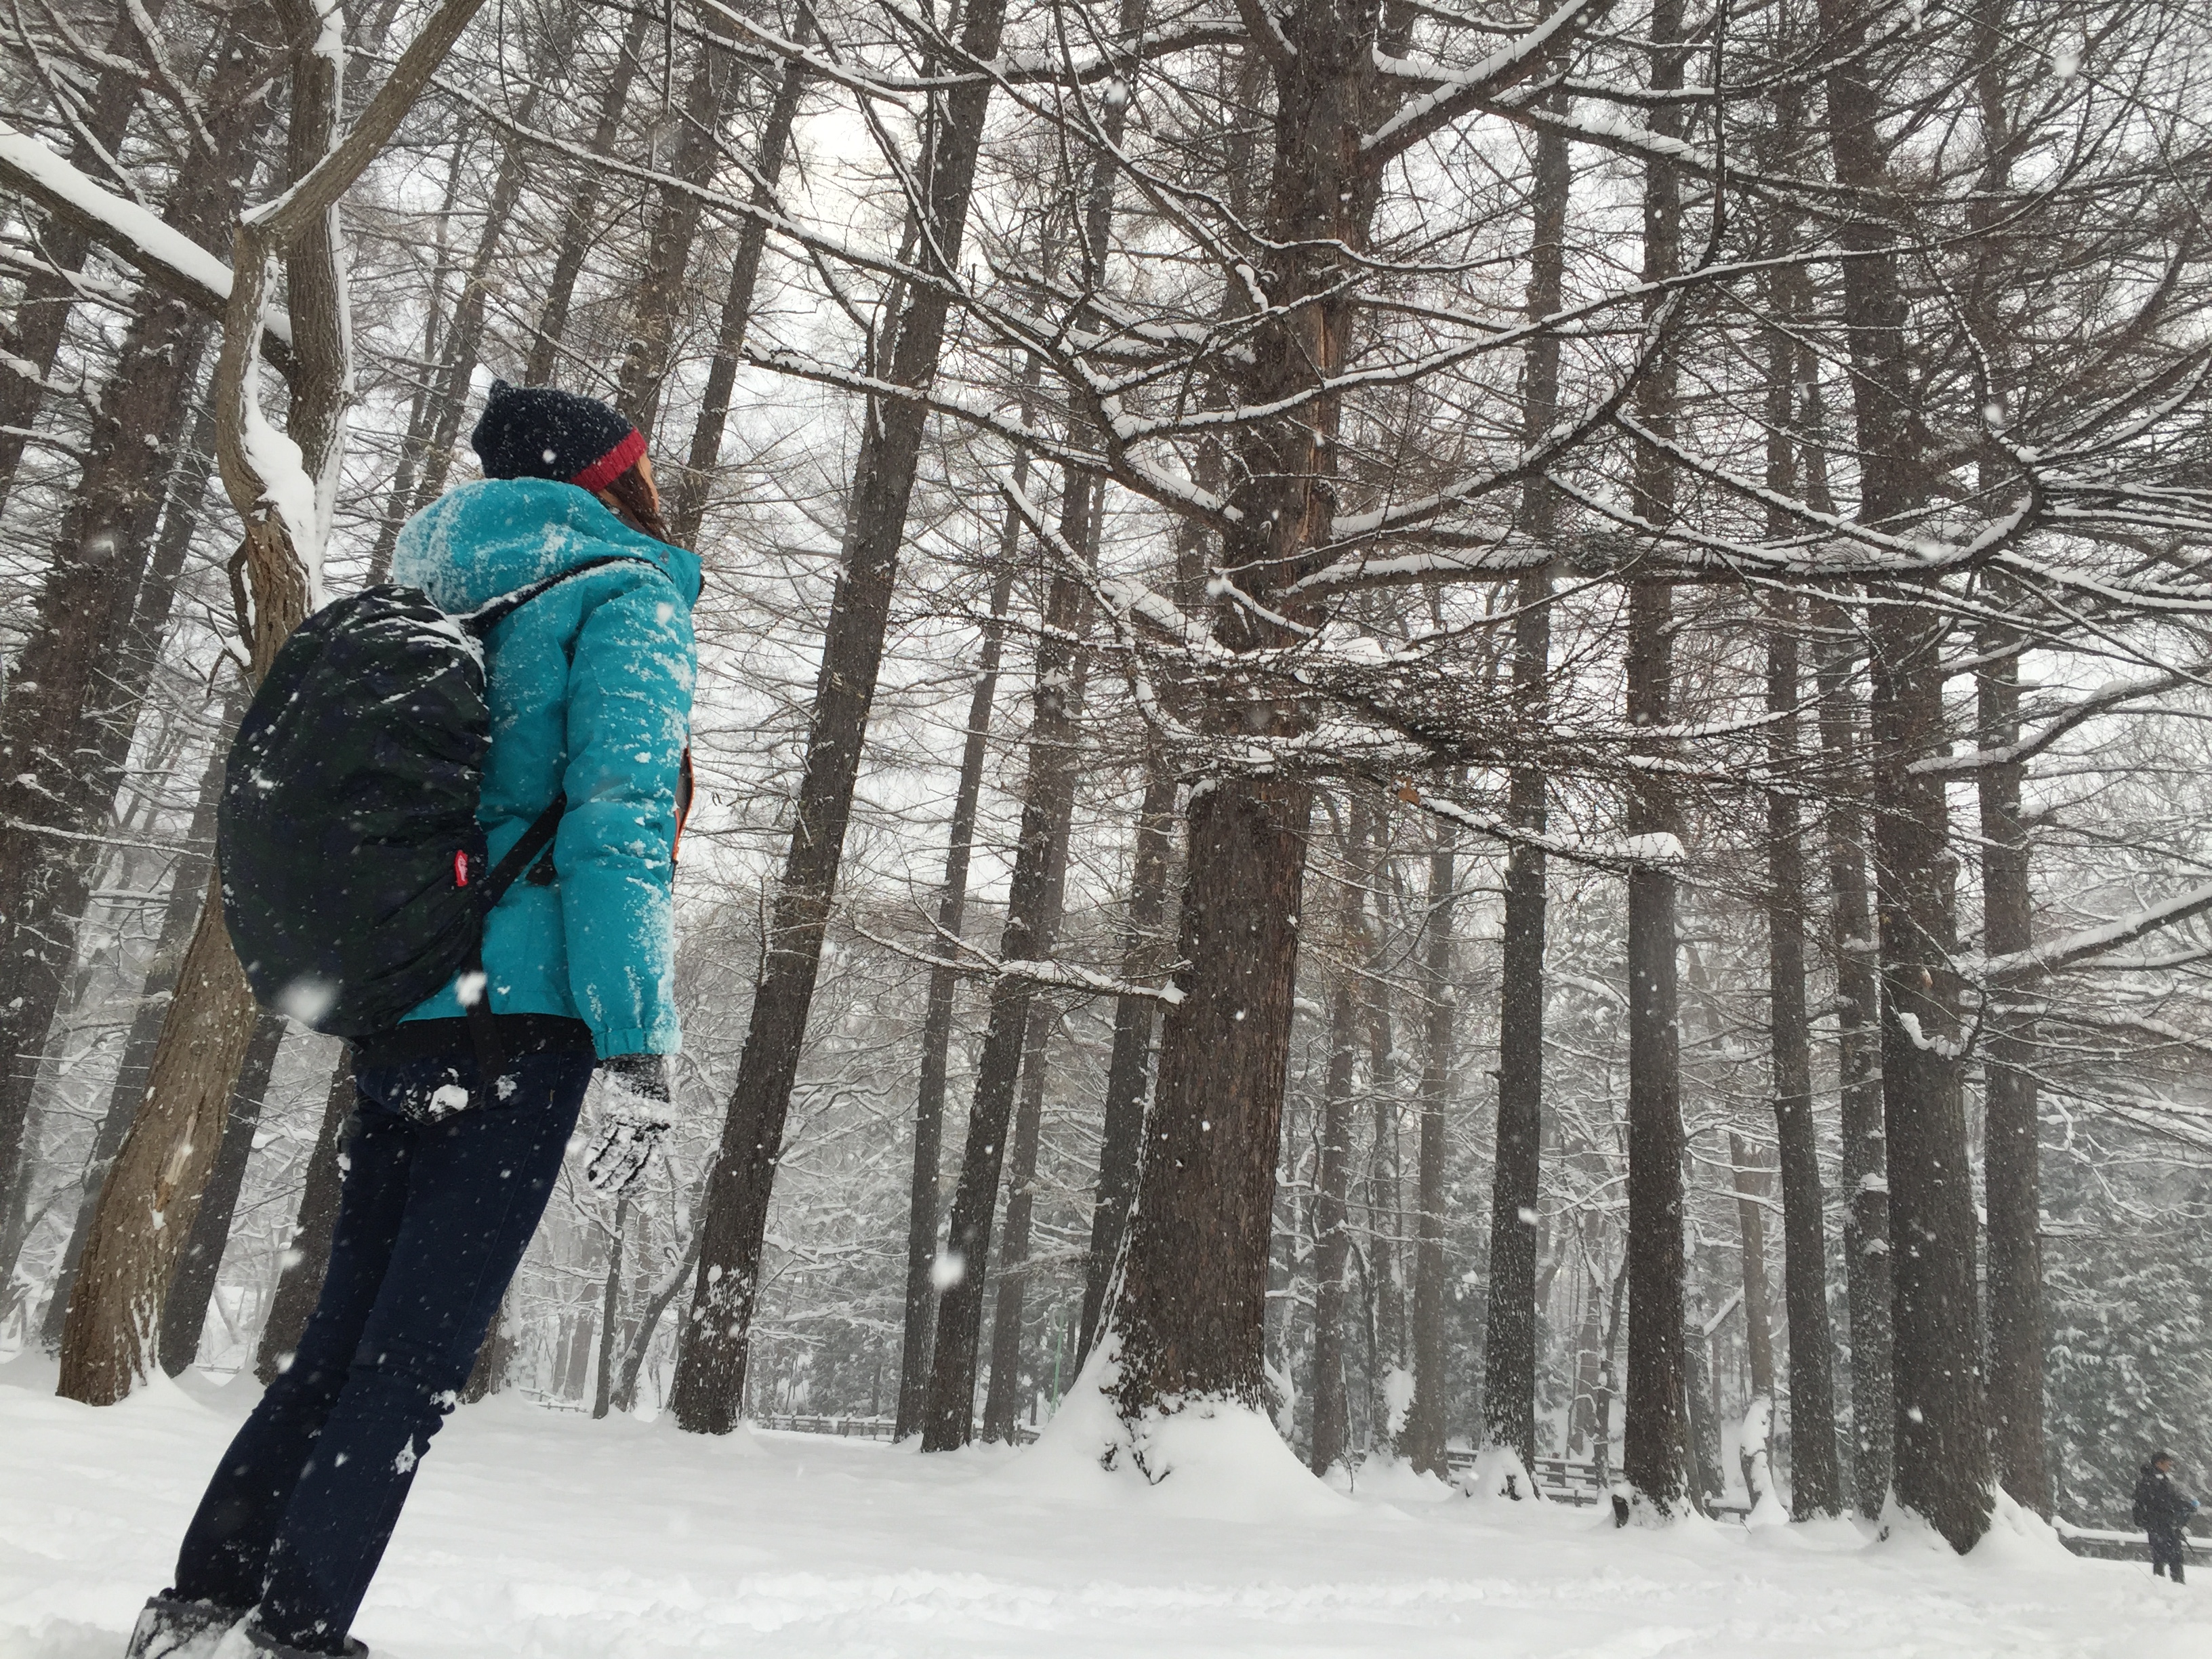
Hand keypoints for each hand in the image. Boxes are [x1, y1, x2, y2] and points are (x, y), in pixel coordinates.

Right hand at [586, 1053, 670, 1194]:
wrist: (643, 1061)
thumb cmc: (651, 1087)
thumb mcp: (660, 1111)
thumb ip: (654, 1132)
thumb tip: (652, 1151)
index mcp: (661, 1131)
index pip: (649, 1164)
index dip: (637, 1180)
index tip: (625, 1193)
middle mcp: (648, 1129)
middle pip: (631, 1162)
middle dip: (617, 1179)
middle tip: (604, 1192)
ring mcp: (630, 1121)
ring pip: (616, 1153)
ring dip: (604, 1170)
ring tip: (594, 1183)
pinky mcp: (615, 1111)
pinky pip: (603, 1137)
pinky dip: (595, 1152)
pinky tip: (588, 1164)